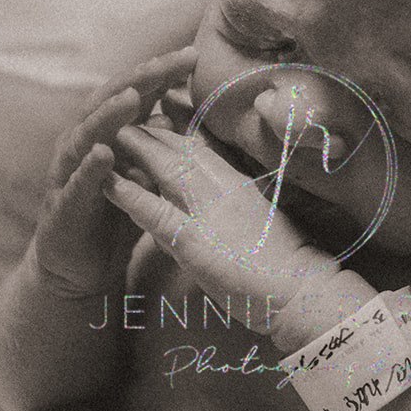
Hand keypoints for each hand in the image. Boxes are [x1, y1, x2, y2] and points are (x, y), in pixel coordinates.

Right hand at [32, 47, 196, 296]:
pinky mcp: (62, 205)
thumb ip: (151, 149)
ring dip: (110, 114)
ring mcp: (69, 171)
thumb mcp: (138, 179)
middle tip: (172, 61)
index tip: (193, 55)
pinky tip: (103, 153)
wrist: (78, 269)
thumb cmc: (111, 217)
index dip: (161, 74)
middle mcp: (83, 142)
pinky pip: (76, 183)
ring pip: (88, 134)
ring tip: (133, 96)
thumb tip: (170, 117)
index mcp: (105, 132)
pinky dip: (89, 167)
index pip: (135, 93)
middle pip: (111, 100)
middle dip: (142, 79)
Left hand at [104, 120, 338, 332]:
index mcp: (240, 186)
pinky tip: (107, 183)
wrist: (303, 292)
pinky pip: (154, 213)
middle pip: (182, 150)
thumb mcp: (266, 223)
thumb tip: (231, 196)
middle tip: (124, 117)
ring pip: (166, 170)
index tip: (155, 119)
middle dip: (151, 132)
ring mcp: (209, 213)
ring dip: (137, 149)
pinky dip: (129, 196)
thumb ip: (242, 207)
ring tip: (110, 133)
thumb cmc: (291, 266)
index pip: (202, 150)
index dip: (175, 133)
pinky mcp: (195, 241)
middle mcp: (224, 190)